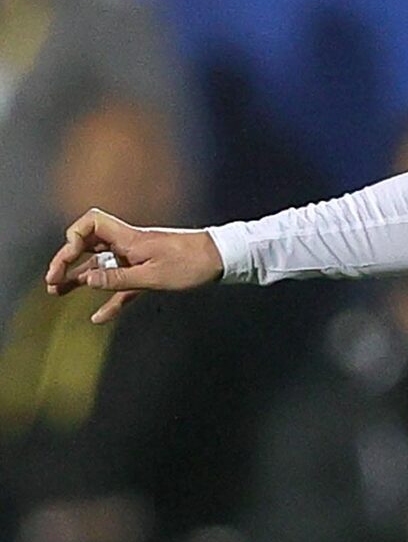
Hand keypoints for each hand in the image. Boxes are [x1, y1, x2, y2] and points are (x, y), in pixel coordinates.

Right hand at [44, 209, 223, 322]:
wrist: (223, 261)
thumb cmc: (192, 263)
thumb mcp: (154, 275)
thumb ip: (119, 279)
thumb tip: (86, 281)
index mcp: (127, 238)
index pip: (89, 224)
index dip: (74, 237)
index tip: (71, 256)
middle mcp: (128, 246)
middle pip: (88, 248)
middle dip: (67, 262)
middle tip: (51, 281)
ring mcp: (137, 261)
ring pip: (102, 269)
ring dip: (81, 281)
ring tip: (58, 293)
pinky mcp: (148, 276)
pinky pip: (122, 287)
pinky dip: (110, 300)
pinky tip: (98, 317)